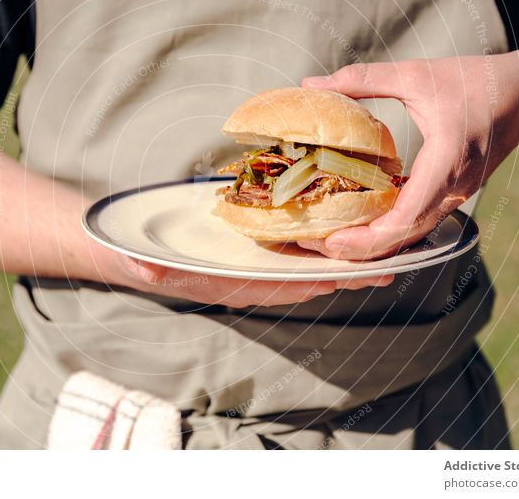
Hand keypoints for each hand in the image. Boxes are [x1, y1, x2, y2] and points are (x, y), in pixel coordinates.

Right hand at [107, 253, 393, 307]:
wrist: (134, 248)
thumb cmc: (140, 255)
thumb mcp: (138, 259)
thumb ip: (144, 265)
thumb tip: (146, 268)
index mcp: (227, 282)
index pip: (274, 287)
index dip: (308, 285)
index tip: (340, 282)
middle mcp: (246, 277)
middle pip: (301, 279)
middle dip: (341, 277)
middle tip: (385, 270)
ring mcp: (252, 263)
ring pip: (303, 265)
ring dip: (340, 261)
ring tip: (380, 253)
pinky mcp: (253, 246)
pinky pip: (293, 248)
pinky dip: (321, 243)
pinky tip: (344, 231)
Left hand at [298, 52, 518, 259]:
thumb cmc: (473, 80)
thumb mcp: (415, 74)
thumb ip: (361, 79)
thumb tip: (309, 84)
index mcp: (447, 159)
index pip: (410, 212)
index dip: (372, 234)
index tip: (335, 240)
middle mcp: (454, 188)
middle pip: (406, 236)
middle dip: (363, 249)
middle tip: (319, 248)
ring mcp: (455, 197)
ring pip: (412, 237)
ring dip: (373, 246)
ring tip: (331, 245)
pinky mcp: (451, 197)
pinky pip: (418, 225)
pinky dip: (388, 234)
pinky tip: (358, 230)